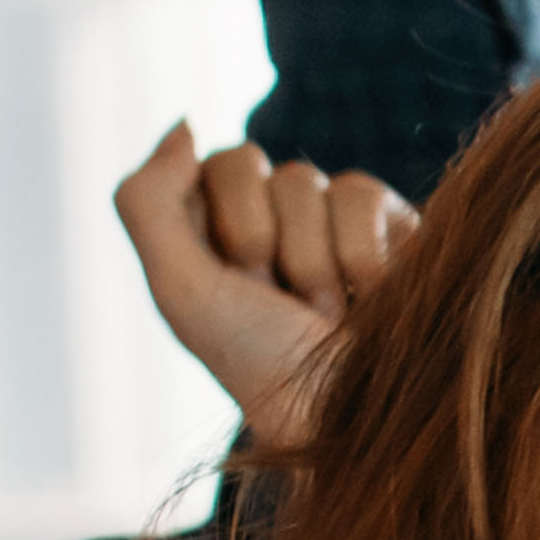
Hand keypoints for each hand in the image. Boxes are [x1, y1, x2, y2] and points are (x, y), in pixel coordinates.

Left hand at [109, 119, 411, 432]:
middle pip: (247, 161)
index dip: (219, 226)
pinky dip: (358, 258)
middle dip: (257, 240)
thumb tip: (183, 124)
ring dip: (309, 262)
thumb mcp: (180, 291)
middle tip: (276, 303)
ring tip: (325, 315)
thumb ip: (147, 202)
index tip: (234, 285)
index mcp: (212, 230)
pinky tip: (369, 300)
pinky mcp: (392, 223)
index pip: (203, 163)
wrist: (349, 416)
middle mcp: (269, 215)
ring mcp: (331, 216)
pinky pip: (359, 193)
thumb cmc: (261, 366)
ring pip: (303, 179)